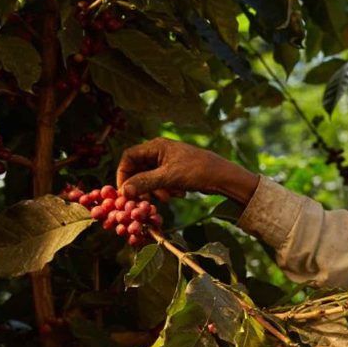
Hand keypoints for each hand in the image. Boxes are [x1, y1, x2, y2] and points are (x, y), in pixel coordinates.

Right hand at [115, 137, 257, 202]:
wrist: (223, 177)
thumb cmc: (197, 171)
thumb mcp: (168, 178)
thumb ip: (145, 182)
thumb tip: (124, 191)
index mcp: (156, 146)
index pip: (129, 157)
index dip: (124, 174)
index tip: (125, 192)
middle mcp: (160, 152)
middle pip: (138, 169)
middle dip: (141, 186)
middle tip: (145, 200)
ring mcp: (168, 162)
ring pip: (150, 179)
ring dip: (155, 190)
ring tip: (167, 197)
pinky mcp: (175, 173)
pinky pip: (161, 183)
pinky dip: (166, 190)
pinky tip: (179, 194)